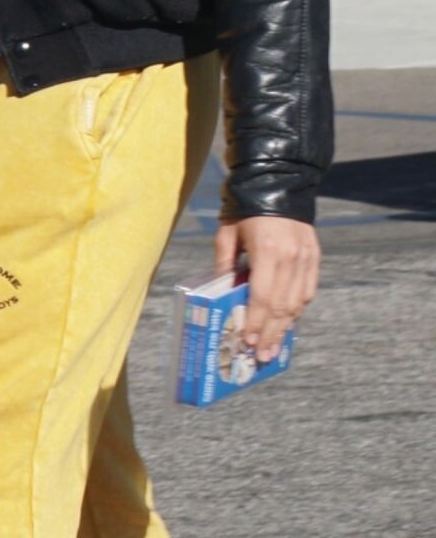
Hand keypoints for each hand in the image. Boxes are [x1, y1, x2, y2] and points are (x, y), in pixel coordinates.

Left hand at [214, 215, 320, 363]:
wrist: (279, 181)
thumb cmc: (245, 208)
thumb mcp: (227, 234)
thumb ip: (225, 264)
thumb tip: (223, 293)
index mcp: (268, 251)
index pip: (262, 296)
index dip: (256, 322)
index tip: (249, 341)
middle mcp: (291, 257)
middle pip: (282, 305)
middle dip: (271, 334)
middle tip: (262, 356)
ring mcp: (306, 257)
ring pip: (297, 301)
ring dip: (286, 327)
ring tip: (275, 346)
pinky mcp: (314, 255)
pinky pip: (308, 290)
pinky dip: (298, 309)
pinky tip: (288, 322)